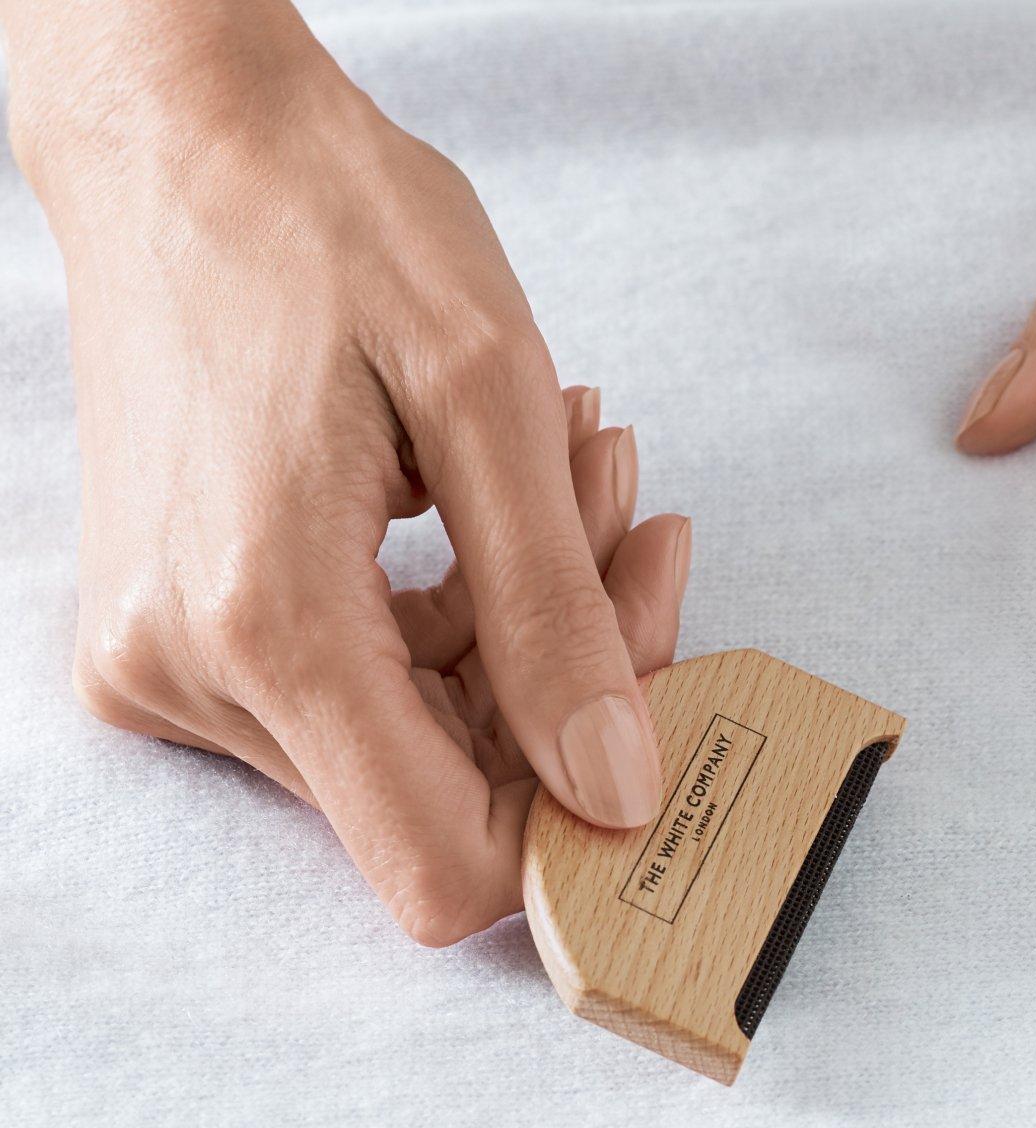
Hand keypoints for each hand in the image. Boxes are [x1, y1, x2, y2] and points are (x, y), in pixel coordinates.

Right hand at [7, 2, 688, 941]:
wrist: (180, 136)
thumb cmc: (331, 220)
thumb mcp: (488, 397)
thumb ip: (557, 618)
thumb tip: (618, 792)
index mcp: (270, 626)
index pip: (446, 864)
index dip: (568, 820)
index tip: (642, 695)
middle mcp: (193, 673)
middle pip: (444, 795)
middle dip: (567, 680)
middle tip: (624, 520)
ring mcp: (173, 659)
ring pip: (412, 738)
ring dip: (522, 630)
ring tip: (569, 475)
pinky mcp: (182, 631)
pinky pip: (360, 685)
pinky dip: (456, 615)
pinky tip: (499, 501)